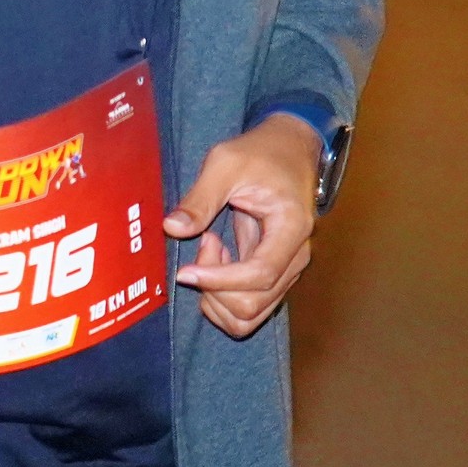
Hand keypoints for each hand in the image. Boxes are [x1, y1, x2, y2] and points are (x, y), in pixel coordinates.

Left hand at [165, 114, 323, 338]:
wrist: (288, 151)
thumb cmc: (260, 154)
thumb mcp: (225, 163)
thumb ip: (200, 198)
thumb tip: (173, 228)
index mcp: (291, 229)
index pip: (259, 275)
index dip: (218, 280)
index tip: (185, 271)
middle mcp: (295, 258)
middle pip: (253, 305)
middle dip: (214, 287)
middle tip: (203, 243)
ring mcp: (286, 270)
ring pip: (249, 315)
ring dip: (217, 297)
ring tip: (209, 253)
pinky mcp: (272, 273)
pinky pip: (247, 307)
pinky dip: (222, 297)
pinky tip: (216, 262)